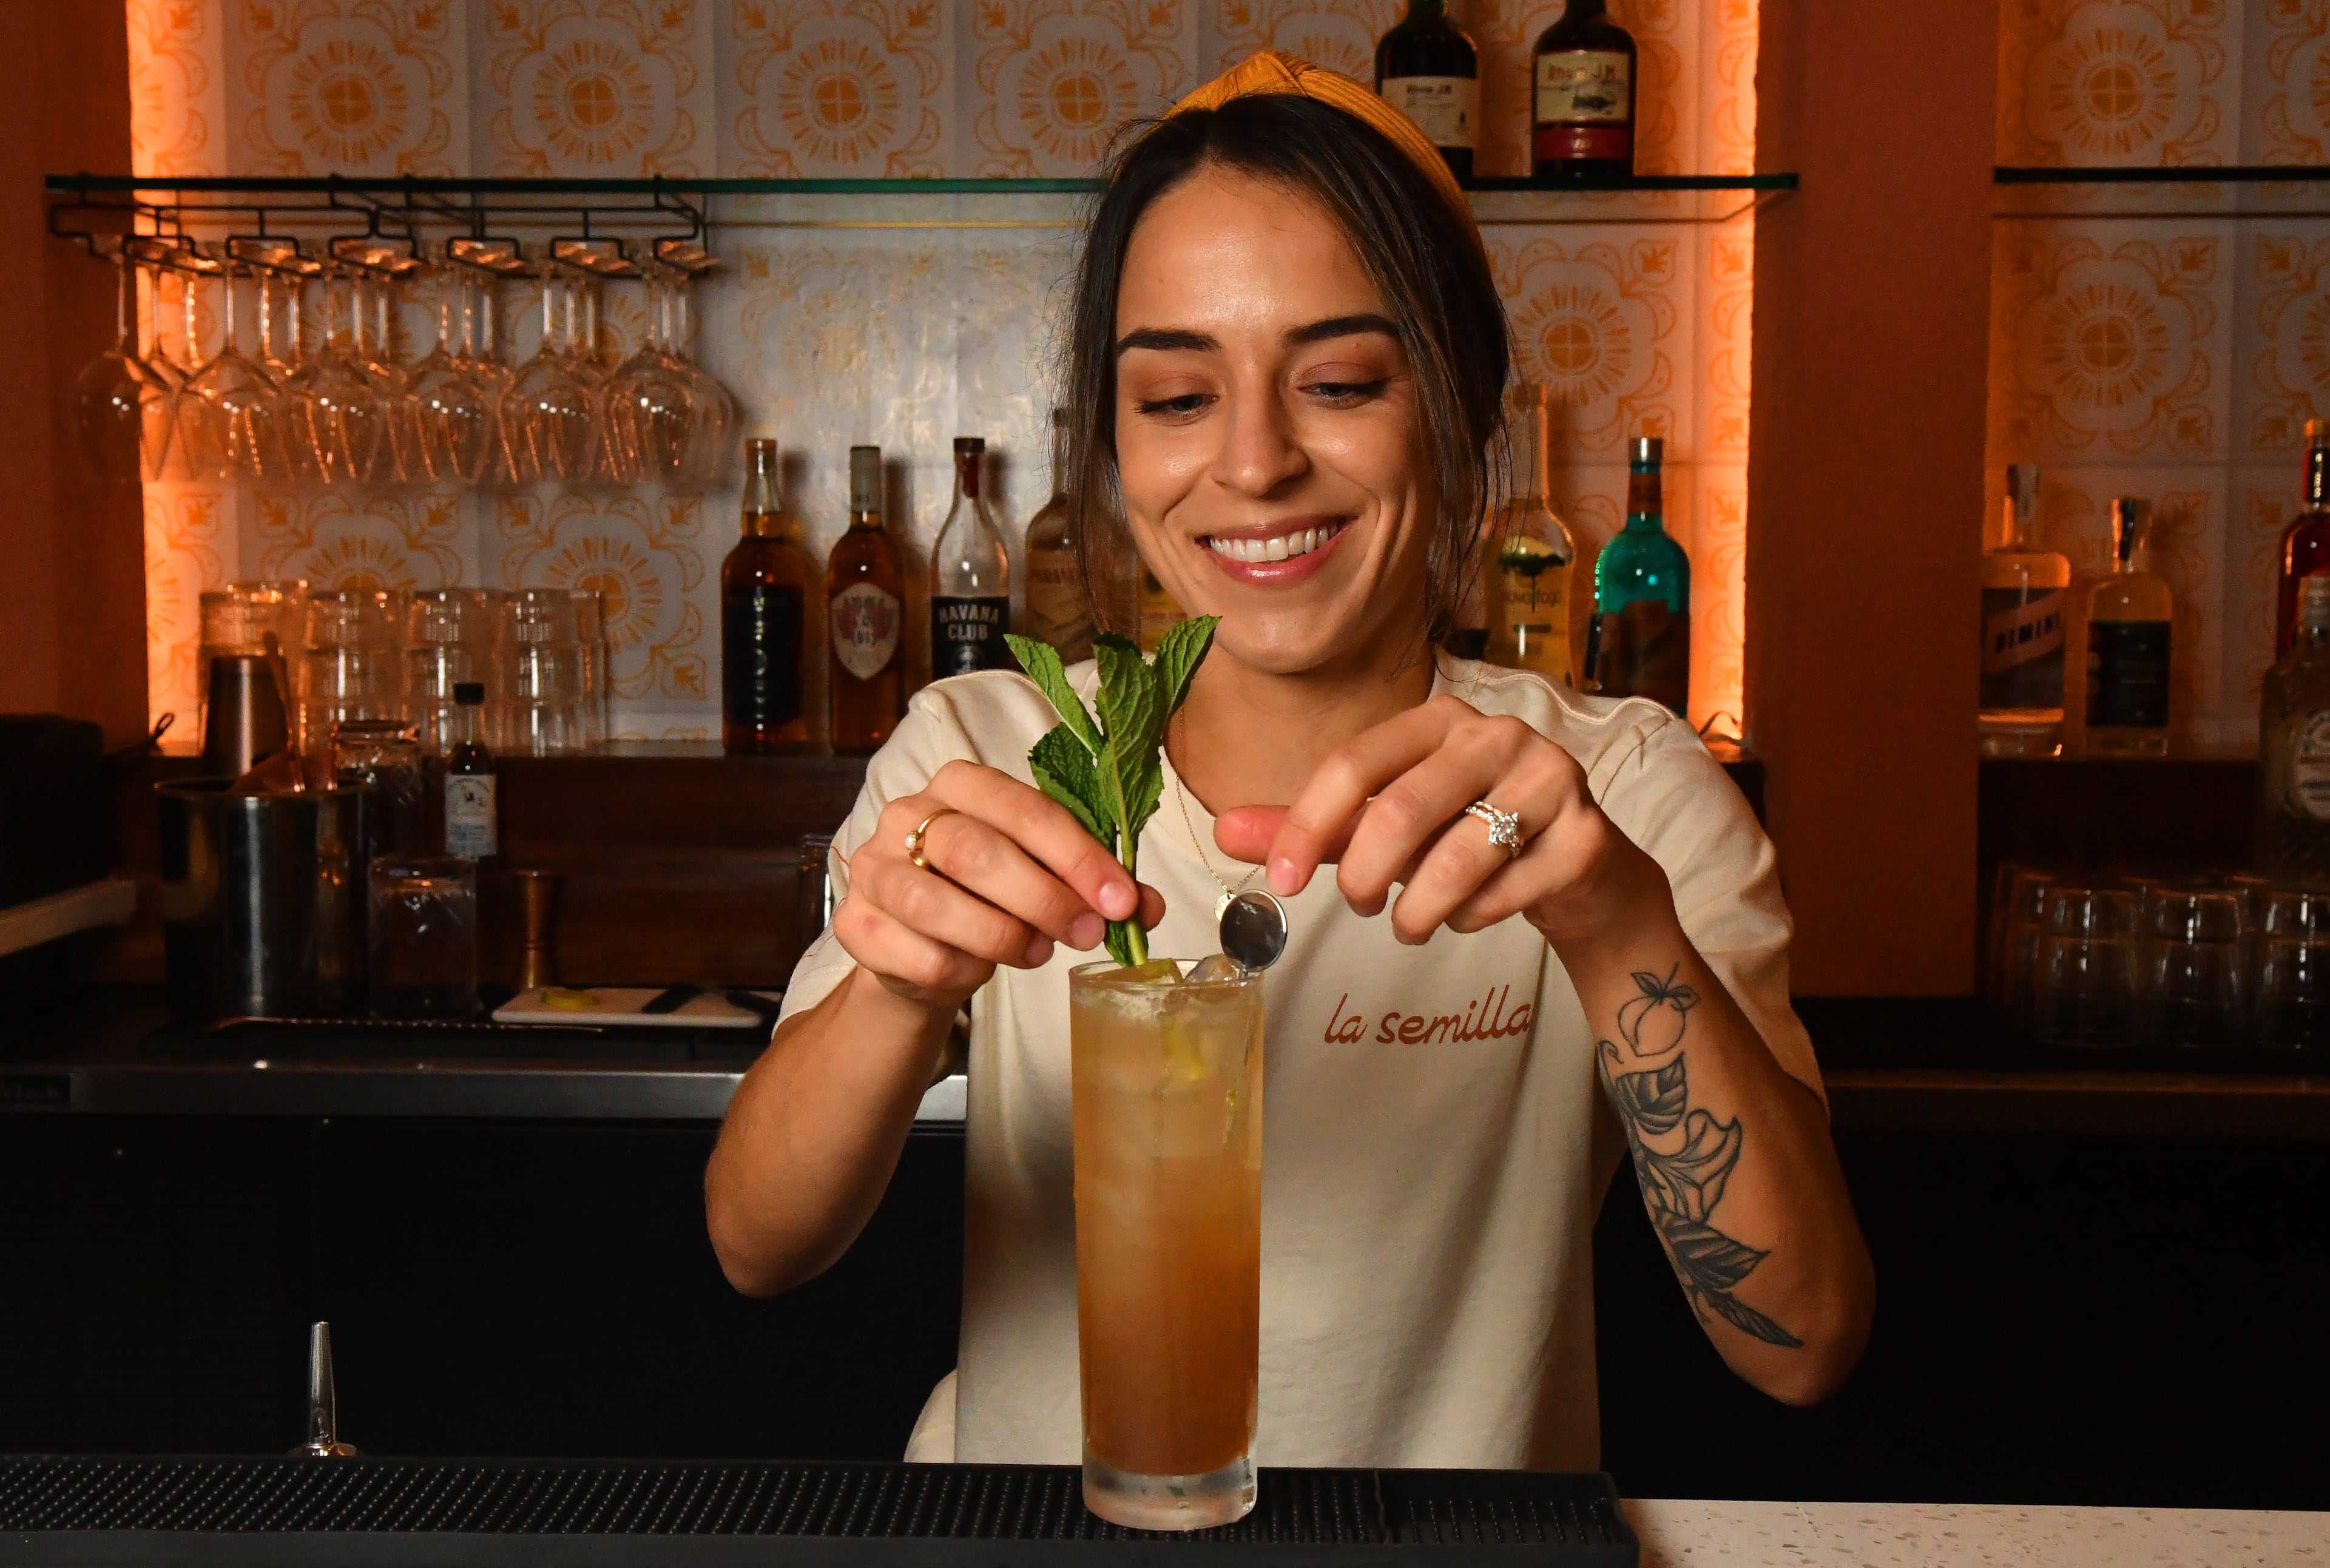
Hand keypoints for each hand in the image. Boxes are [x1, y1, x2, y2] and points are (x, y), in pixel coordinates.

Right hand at [832, 760, 1163, 1009]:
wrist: (921, 954)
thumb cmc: (987, 901)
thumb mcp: (1043, 881)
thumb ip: (1092, 886)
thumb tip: (1146, 907)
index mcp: (961, 785)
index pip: (1023, 808)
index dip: (1077, 855)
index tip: (1122, 900)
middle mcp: (907, 814)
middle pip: (976, 850)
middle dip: (1043, 897)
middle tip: (1088, 932)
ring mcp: (872, 867)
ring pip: (937, 902)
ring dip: (1001, 935)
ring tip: (1038, 952)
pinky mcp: (854, 923)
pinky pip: (915, 953)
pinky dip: (961, 969)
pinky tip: (978, 969)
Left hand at [1212, 695, 1671, 952]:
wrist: (1576, 868)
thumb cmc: (1466, 835)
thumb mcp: (1384, 827)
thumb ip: (1313, 826)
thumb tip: (1224, 831)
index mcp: (1439, 719)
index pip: (1355, 763)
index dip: (1306, 824)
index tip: (1278, 882)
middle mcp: (1497, 735)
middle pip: (1401, 813)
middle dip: (1363, 878)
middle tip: (1356, 908)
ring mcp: (1550, 780)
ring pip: (1454, 862)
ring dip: (1417, 912)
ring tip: (1412, 924)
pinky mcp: (1585, 836)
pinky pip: (1504, 894)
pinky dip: (1472, 919)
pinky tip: (1473, 912)